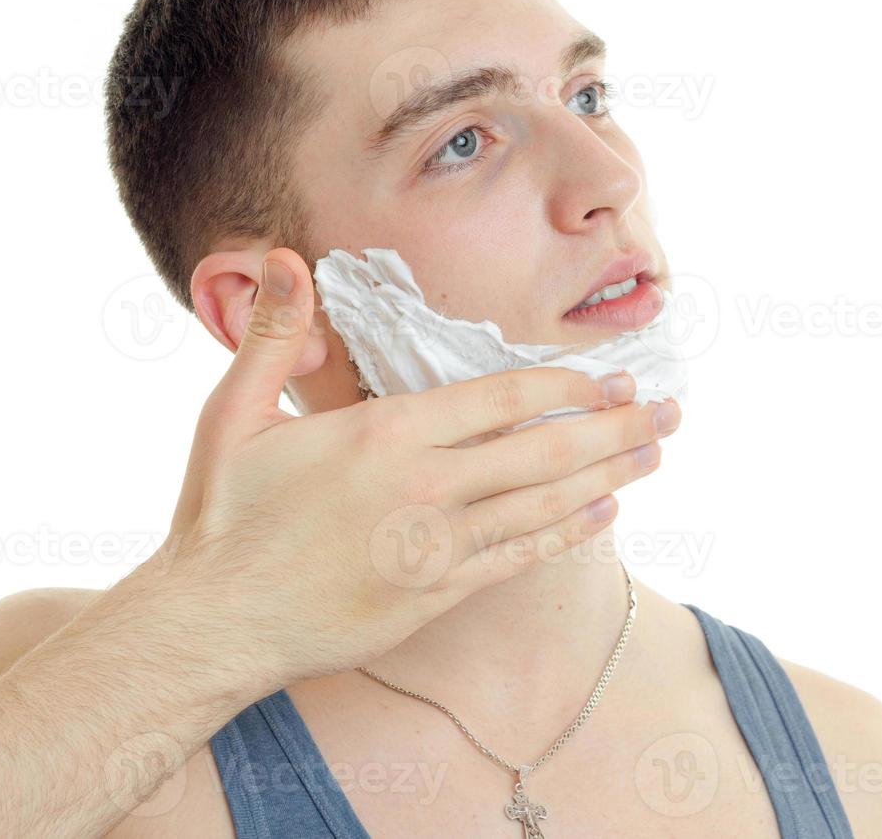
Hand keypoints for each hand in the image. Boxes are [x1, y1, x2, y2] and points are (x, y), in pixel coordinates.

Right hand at [152, 247, 681, 695]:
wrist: (214, 624)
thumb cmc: (221, 517)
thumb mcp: (233, 414)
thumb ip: (275, 335)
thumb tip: (286, 258)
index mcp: (386, 436)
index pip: (503, 400)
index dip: (566, 387)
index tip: (608, 376)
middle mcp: (425, 490)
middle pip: (545, 451)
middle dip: (615, 426)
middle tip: (667, 409)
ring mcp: (436, 550)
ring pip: (545, 506)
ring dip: (609, 475)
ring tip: (654, 452)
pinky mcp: (435, 596)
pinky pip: (518, 559)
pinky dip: (567, 534)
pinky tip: (602, 516)